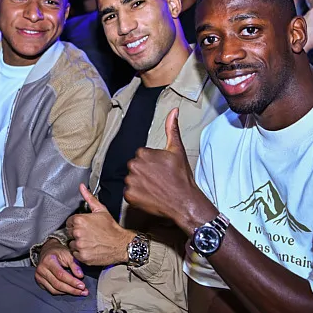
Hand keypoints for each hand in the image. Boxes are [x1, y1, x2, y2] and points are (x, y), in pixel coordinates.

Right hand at [34, 239, 87, 295]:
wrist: (47, 251)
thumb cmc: (59, 252)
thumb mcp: (68, 254)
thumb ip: (75, 264)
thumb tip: (80, 276)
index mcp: (48, 261)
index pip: (61, 275)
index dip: (72, 281)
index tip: (82, 286)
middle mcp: (41, 270)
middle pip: (57, 284)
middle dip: (72, 289)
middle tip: (83, 292)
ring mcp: (39, 277)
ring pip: (54, 290)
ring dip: (67, 292)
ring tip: (79, 292)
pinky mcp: (39, 282)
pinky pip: (51, 290)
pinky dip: (61, 292)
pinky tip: (70, 291)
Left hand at [66, 184, 134, 265]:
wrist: (121, 244)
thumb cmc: (111, 228)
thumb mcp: (101, 210)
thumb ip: (89, 198)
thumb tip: (81, 187)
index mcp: (80, 220)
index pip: (69, 222)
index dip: (76, 224)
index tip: (84, 226)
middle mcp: (78, 232)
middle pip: (70, 233)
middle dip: (77, 233)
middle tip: (88, 234)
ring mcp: (80, 245)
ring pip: (72, 244)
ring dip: (78, 243)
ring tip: (90, 241)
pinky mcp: (83, 256)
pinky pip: (75, 254)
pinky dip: (81, 253)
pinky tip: (90, 248)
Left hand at [124, 109, 215, 234]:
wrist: (184, 201)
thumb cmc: (181, 176)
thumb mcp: (177, 150)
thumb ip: (172, 128)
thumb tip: (174, 110)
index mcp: (142, 153)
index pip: (142, 155)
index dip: (153, 163)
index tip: (162, 169)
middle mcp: (133, 166)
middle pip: (135, 167)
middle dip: (144, 172)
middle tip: (159, 179)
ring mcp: (130, 182)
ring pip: (131, 179)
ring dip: (140, 183)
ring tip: (155, 188)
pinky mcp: (129, 196)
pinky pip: (129, 193)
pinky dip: (137, 195)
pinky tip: (149, 195)